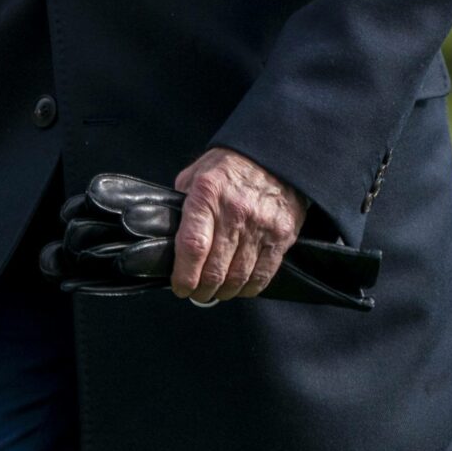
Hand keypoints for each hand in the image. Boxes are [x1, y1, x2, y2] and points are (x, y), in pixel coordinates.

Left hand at [170, 148, 303, 302]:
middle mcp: (235, 212)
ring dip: (224, 292)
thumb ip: (182, 205)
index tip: (180, 286)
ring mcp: (261, 226)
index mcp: (207, 195)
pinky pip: (263, 273)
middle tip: (195, 294)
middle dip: (202, 289)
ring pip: (238, 276)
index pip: (193, 246)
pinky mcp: (282, 236)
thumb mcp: (195, 175)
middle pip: (215, 268)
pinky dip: (248, 288)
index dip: (184, 275)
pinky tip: (239, 288)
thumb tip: (169, 237)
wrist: (274, 156)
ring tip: (215, 292)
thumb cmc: (229, 167)